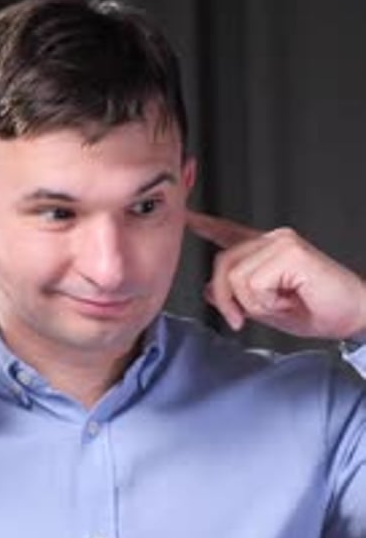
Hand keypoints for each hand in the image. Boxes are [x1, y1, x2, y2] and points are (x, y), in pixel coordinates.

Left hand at [187, 210, 365, 338]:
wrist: (353, 315)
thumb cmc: (319, 310)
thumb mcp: (266, 309)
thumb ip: (237, 297)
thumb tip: (208, 289)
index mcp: (267, 250)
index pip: (230, 234)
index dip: (206, 226)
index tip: (187, 218)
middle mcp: (273, 240)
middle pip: (223, 264)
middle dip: (226, 299)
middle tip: (241, 319)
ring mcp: (282, 242)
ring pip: (236, 277)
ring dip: (253, 304)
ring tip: (279, 305)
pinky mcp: (290, 251)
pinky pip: (254, 283)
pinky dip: (266, 302)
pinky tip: (288, 300)